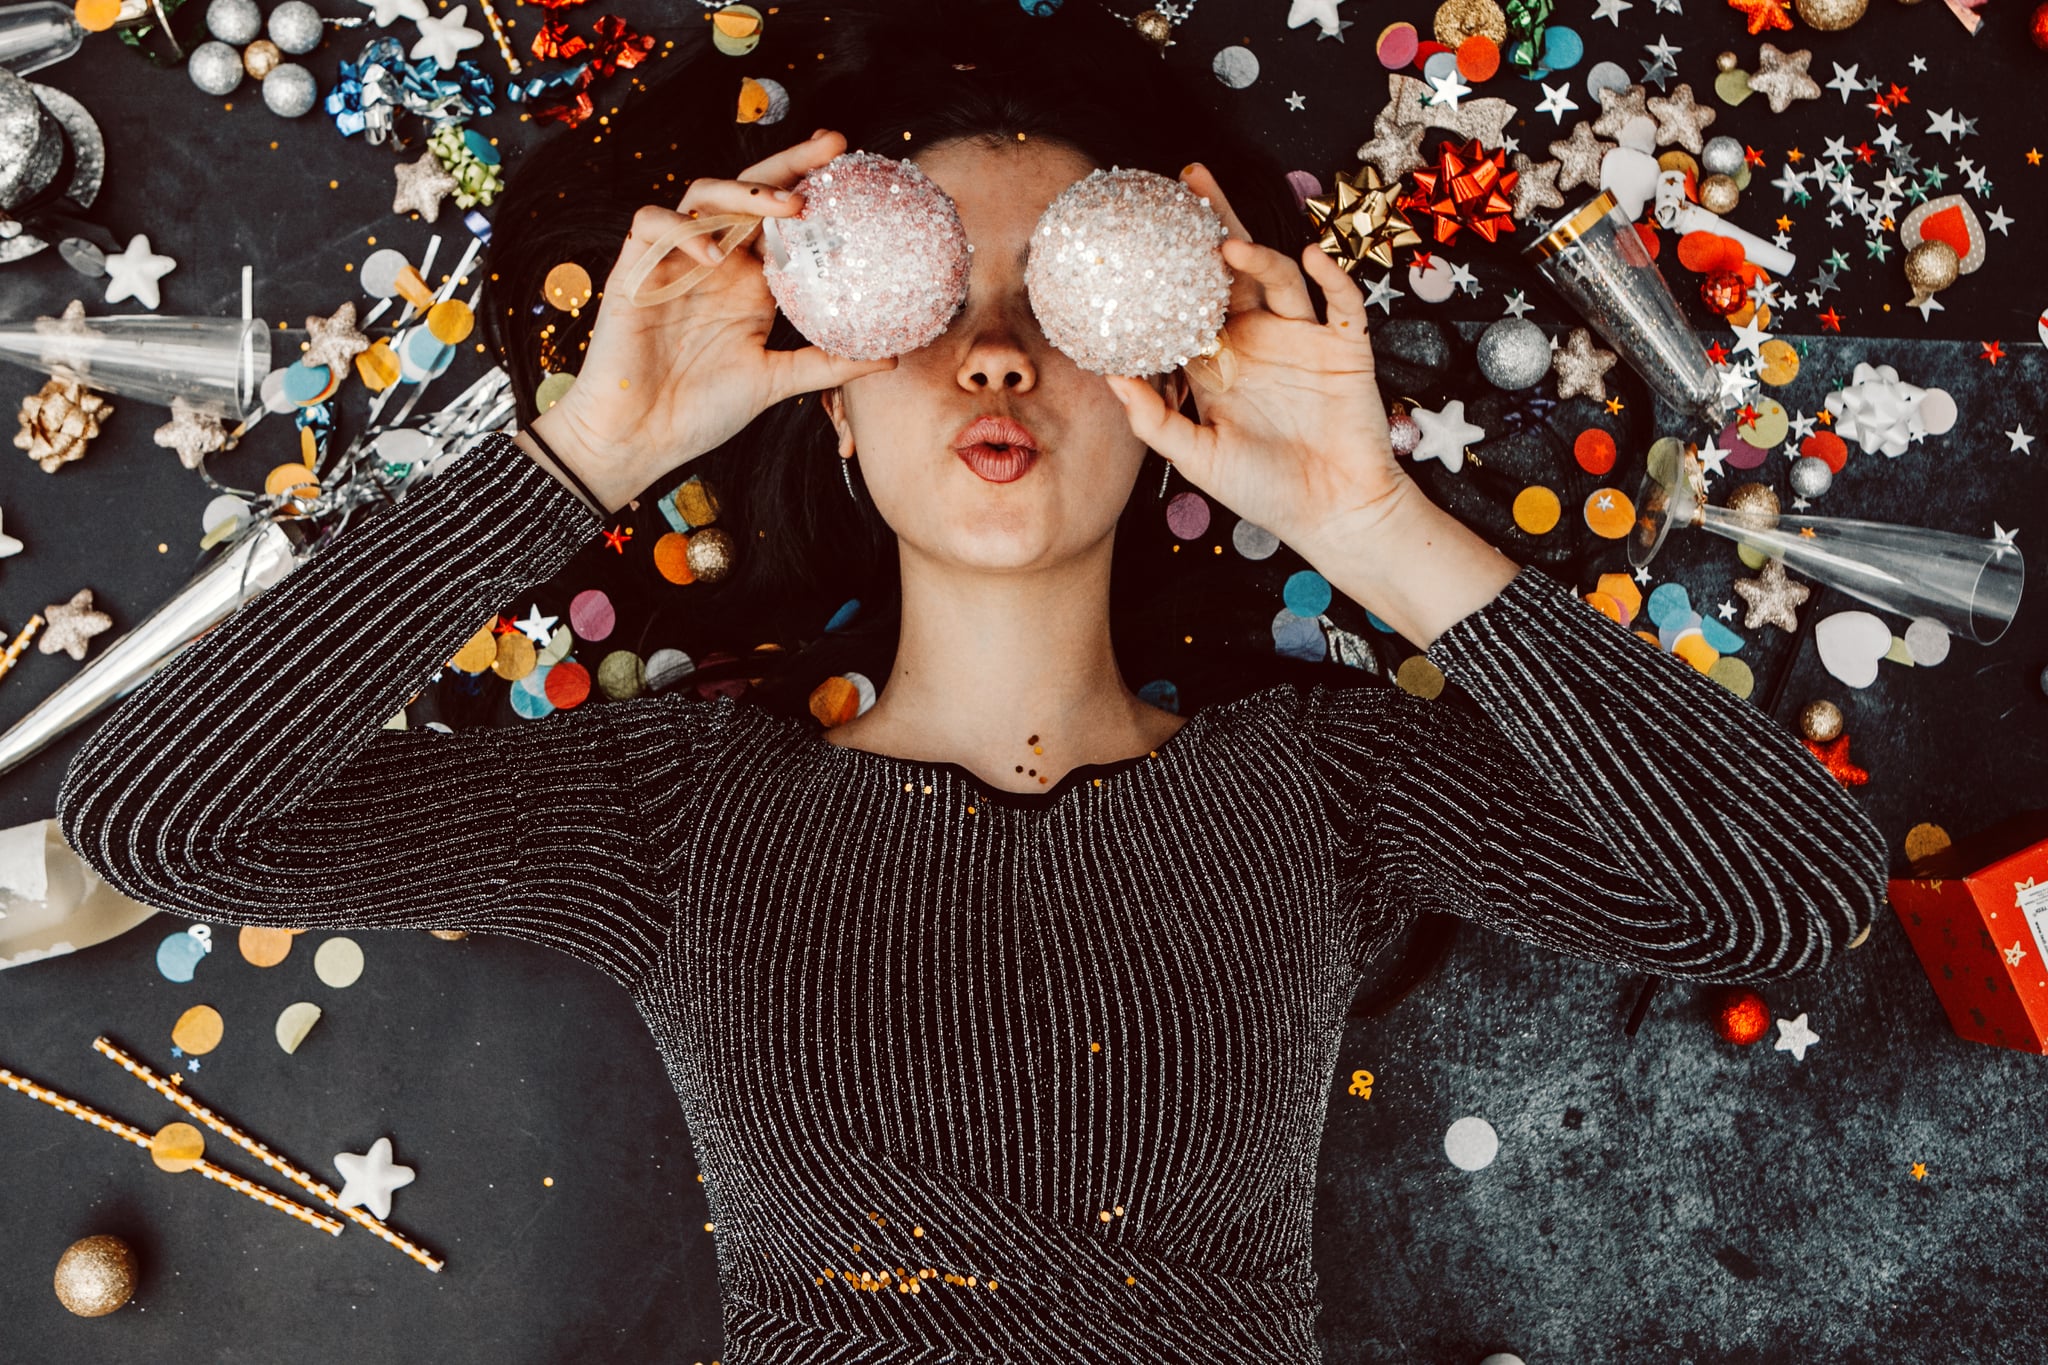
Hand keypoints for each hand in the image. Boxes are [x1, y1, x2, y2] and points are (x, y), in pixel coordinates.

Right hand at [531, 128, 898, 496]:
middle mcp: (715, 262)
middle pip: (749, 193)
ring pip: (702, 195)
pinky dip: (681, 228)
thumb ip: (827, 364)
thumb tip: (890, 355)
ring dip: (744, 192)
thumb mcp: (775, 382)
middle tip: (834, 145)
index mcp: (748, 283)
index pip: (782, 221)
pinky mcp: (633, 269)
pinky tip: (713, 252)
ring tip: (787, 205)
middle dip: (790, 163)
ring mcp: (674, 262)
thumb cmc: (699, 411)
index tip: (854, 168)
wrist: (638, 439)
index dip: (812, 189)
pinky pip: (651, 224)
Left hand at [1103, 163, 1425, 550]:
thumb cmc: (1264, 490)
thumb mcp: (1197, 457)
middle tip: (1189, 180)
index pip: (1191, 298)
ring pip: (1280, 278)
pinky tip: (1312, 258)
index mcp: (1221, 360)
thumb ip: (1154, 420)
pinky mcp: (1345, 349)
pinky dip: (1330, 278)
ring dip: (1259, 255)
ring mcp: (1304, 340)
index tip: (1145, 225)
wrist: (1332, 514)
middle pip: (1234, 268)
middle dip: (1215, 221)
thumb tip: (1111, 376)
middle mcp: (1260, 339)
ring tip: (1230, 244)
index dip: (1172, 262)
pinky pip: (1340, 304)